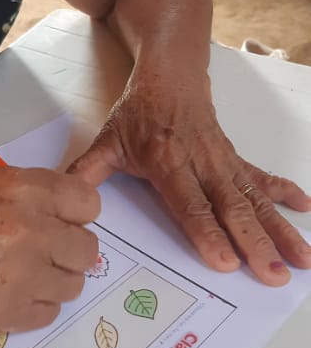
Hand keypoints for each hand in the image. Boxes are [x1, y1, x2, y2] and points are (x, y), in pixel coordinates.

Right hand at [0, 164, 99, 330]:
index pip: (90, 205)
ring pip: (73, 285)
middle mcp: (33, 234)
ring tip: (26, 271)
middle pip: (88, 250)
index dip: (77, 212)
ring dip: (55, 279)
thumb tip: (64, 211)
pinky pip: (48, 313)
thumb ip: (33, 192)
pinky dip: (35, 304)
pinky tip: (13, 290)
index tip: (65, 218)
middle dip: (70, 248)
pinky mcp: (8, 312)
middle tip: (47, 248)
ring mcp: (22, 277)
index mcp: (29, 192)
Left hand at [69, 65, 310, 285]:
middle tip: (272, 274)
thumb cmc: (138, 112)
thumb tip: (62, 199)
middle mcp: (202, 163)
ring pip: (255, 199)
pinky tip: (305, 210)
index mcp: (167, 161)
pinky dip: (286, 193)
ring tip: (301, 259)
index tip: (225, 261)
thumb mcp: (107, 139)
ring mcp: (223, 161)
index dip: (208, 233)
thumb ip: (87, 172)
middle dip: (254, 243)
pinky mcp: (236, 158)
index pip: (190, 204)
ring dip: (279, 229)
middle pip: (231, 208)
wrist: (171, 73)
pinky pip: (263, 178)